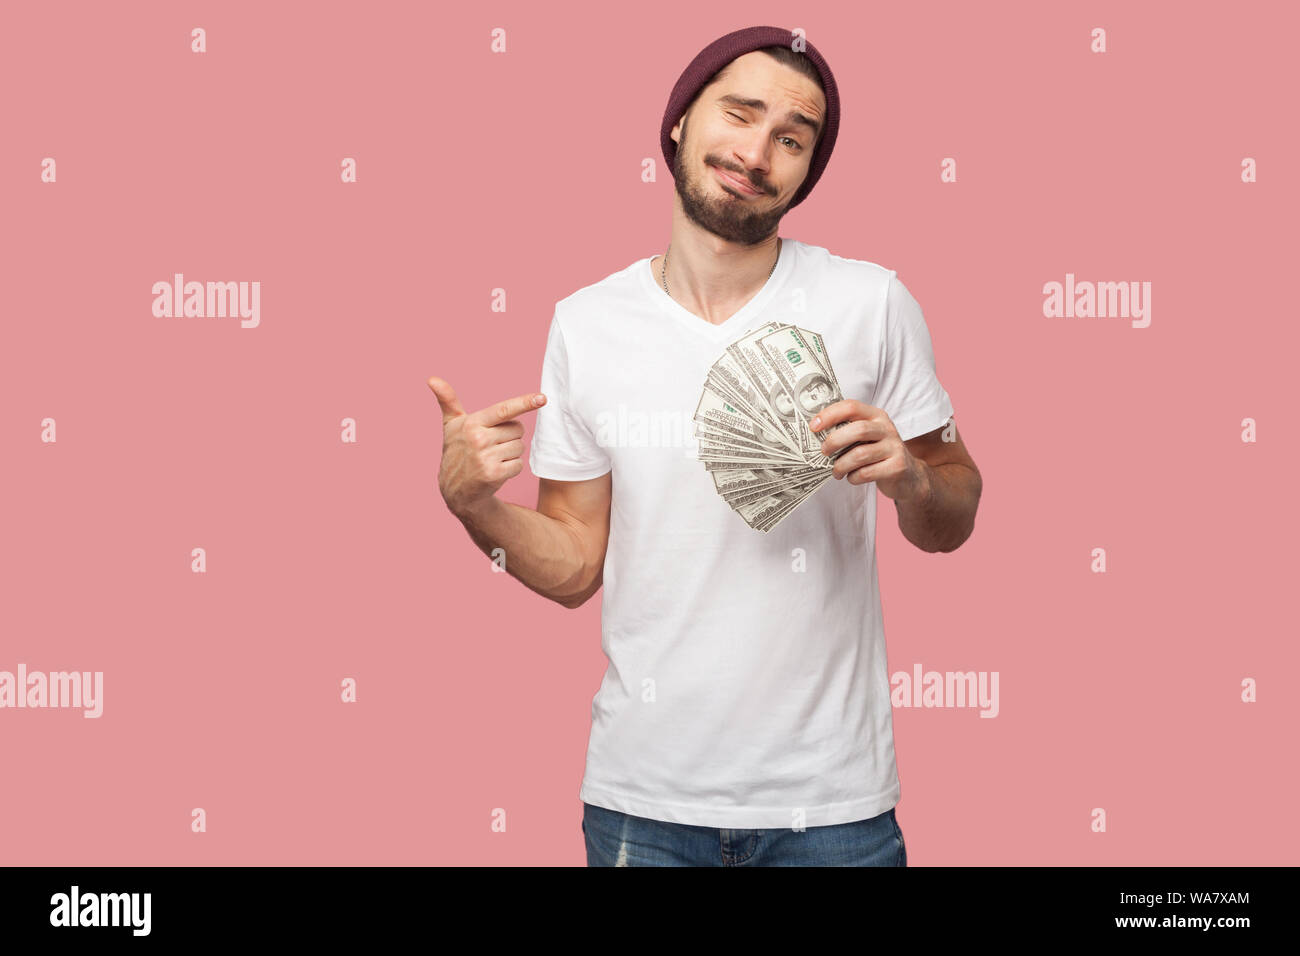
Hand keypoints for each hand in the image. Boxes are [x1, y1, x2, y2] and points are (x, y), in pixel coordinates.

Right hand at [428, 376, 546, 517]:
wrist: (455, 489)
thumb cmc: (457, 450)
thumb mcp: (451, 425)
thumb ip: (447, 400)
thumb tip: (432, 379)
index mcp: (471, 423)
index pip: (504, 410)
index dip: (524, 403)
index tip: (542, 398)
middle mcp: (478, 439)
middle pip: (517, 429)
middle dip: (510, 436)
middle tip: (492, 445)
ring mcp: (486, 458)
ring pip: (519, 447)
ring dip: (511, 453)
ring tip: (492, 458)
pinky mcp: (494, 474)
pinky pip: (519, 465)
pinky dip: (512, 468)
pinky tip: (496, 471)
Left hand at [809, 400, 929, 503]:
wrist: (909, 476)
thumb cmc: (878, 454)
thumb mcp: (866, 437)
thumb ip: (847, 431)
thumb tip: (815, 434)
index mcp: (876, 415)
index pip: (851, 407)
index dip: (830, 415)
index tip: (813, 427)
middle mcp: (887, 428)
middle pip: (858, 429)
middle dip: (835, 441)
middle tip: (824, 452)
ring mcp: (894, 447)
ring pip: (860, 454)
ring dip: (841, 465)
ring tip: (836, 471)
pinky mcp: (896, 466)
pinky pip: (866, 472)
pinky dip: (853, 477)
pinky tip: (852, 477)